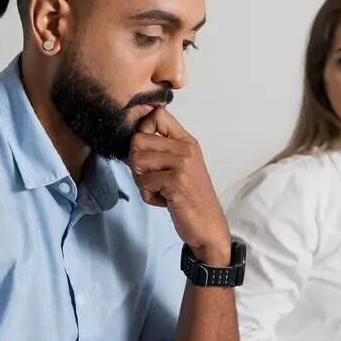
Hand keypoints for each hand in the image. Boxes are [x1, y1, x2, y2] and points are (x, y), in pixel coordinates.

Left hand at [128, 107, 231, 262]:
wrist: (209, 226)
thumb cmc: (191, 198)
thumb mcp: (180, 167)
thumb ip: (161, 151)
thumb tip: (131, 141)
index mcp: (186, 141)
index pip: (157, 114)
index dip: (142, 129)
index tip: (147, 151)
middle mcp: (185, 148)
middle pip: (138, 139)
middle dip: (137, 163)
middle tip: (153, 180)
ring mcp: (181, 163)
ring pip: (137, 161)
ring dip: (142, 181)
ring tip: (160, 190)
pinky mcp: (175, 181)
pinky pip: (143, 182)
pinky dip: (149, 196)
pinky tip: (165, 201)